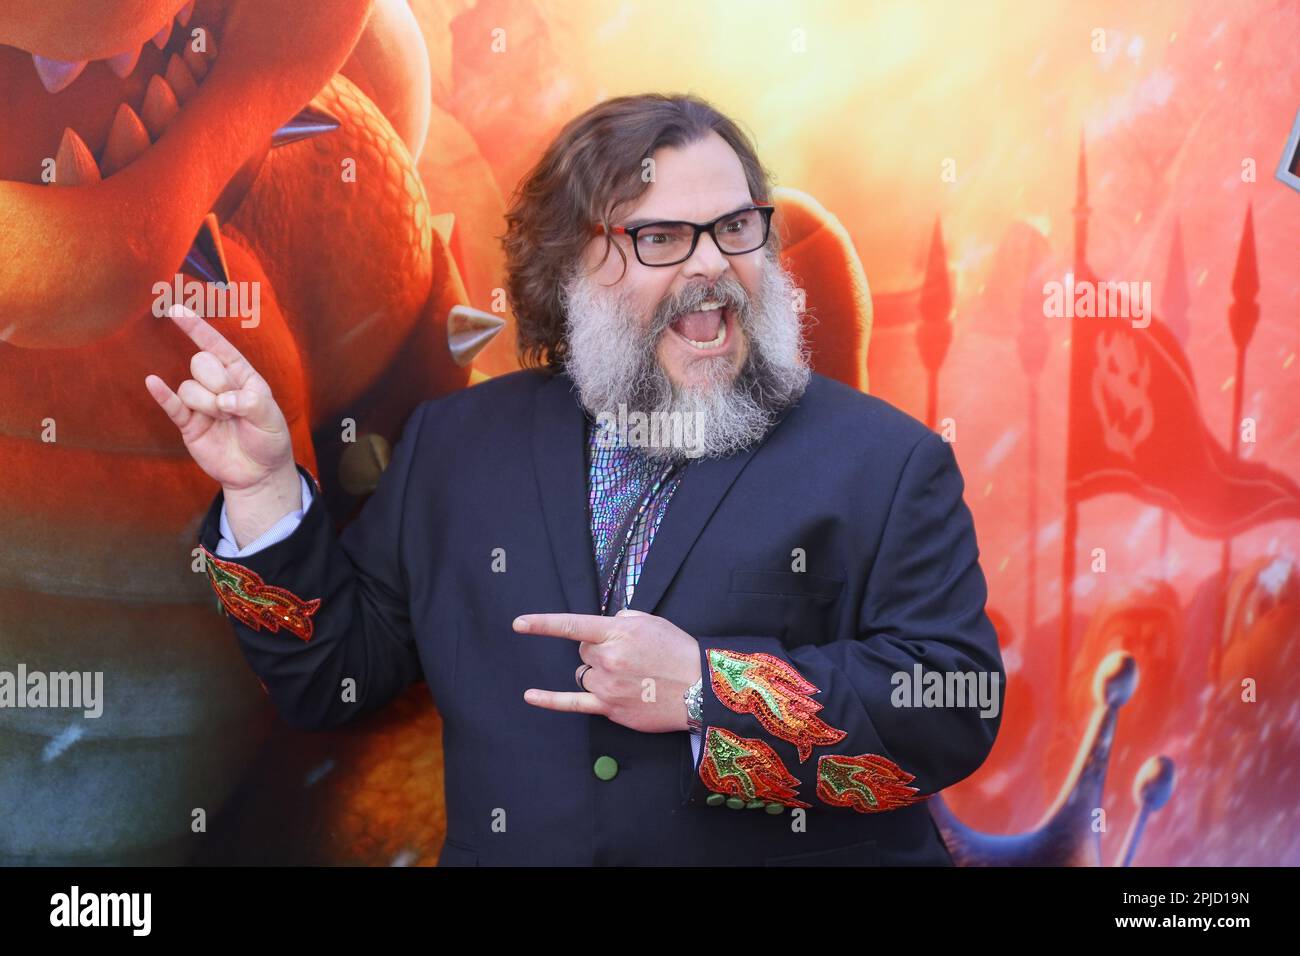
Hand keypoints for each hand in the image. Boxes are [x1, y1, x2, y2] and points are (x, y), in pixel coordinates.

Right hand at [145, 305, 293, 494]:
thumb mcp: (271, 420)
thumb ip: (252, 404)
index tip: (176, 310)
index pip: (217, 346)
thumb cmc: (269, 441)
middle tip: (232, 407)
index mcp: (242, 376)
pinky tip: (152, 382)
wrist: (258, 474)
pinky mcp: (189, 424)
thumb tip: (224, 399)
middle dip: (216, 383)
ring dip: (206, 404)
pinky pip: (172, 405)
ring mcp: (202, 404)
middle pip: (201, 363)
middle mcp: (219, 385)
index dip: (197, 328)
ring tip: (223, 421)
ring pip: (189, 387)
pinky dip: (162, 394)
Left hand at [515, 609, 702, 732]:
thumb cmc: (678, 652)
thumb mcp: (652, 622)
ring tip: (629, 679)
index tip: (519, 624)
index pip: (573, 625)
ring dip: (597, 674)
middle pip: (582, 652)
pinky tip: (531, 695)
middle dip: (598, 653)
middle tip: (629, 660)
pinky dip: (549, 699)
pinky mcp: (609, 708)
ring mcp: (606, 685)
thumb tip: (606, 625)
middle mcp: (607, 658)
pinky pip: (572, 702)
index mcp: (617, 632)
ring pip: (583, 675)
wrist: (700, 688)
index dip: (543, 624)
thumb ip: (623, 620)